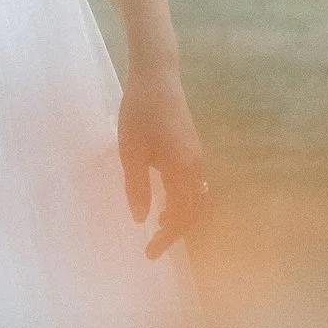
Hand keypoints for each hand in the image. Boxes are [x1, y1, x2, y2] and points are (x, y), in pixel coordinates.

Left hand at [117, 67, 207, 259]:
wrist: (157, 75)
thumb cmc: (140, 111)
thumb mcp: (131, 151)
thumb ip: (137, 187)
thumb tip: (140, 220)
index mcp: (183, 170)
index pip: (180, 216)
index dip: (167, 238)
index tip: (150, 253)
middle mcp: (196, 166)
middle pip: (194, 211)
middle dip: (176, 232)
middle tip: (154, 247)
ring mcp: (196, 156)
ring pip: (196, 198)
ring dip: (181, 216)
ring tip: (159, 227)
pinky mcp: (191, 147)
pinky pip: (193, 184)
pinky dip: (182, 200)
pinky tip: (164, 199)